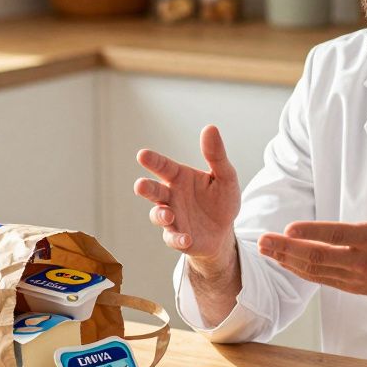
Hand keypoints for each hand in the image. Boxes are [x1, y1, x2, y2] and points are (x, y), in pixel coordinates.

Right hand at [133, 125, 241, 268]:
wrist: (224, 231)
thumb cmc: (221, 200)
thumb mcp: (225, 176)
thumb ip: (216, 155)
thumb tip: (210, 128)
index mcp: (179, 177)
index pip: (163, 166)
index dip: (153, 161)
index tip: (142, 154)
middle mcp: (171, 196)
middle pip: (153, 190)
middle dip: (145, 188)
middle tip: (140, 185)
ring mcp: (172, 217)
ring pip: (157, 215)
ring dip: (161, 215)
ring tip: (168, 215)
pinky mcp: (177, 237)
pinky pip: (172, 238)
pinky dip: (177, 238)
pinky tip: (186, 238)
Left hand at [257, 164, 366, 331]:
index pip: (337, 235)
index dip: (311, 233)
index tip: (288, 228)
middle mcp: (361, 260)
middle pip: (317, 256)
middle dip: (286, 249)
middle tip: (262, 240)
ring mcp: (354, 277)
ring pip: (315, 271)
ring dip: (287, 260)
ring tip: (265, 250)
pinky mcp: (351, 287)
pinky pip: (320, 280)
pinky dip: (299, 271)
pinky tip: (284, 262)